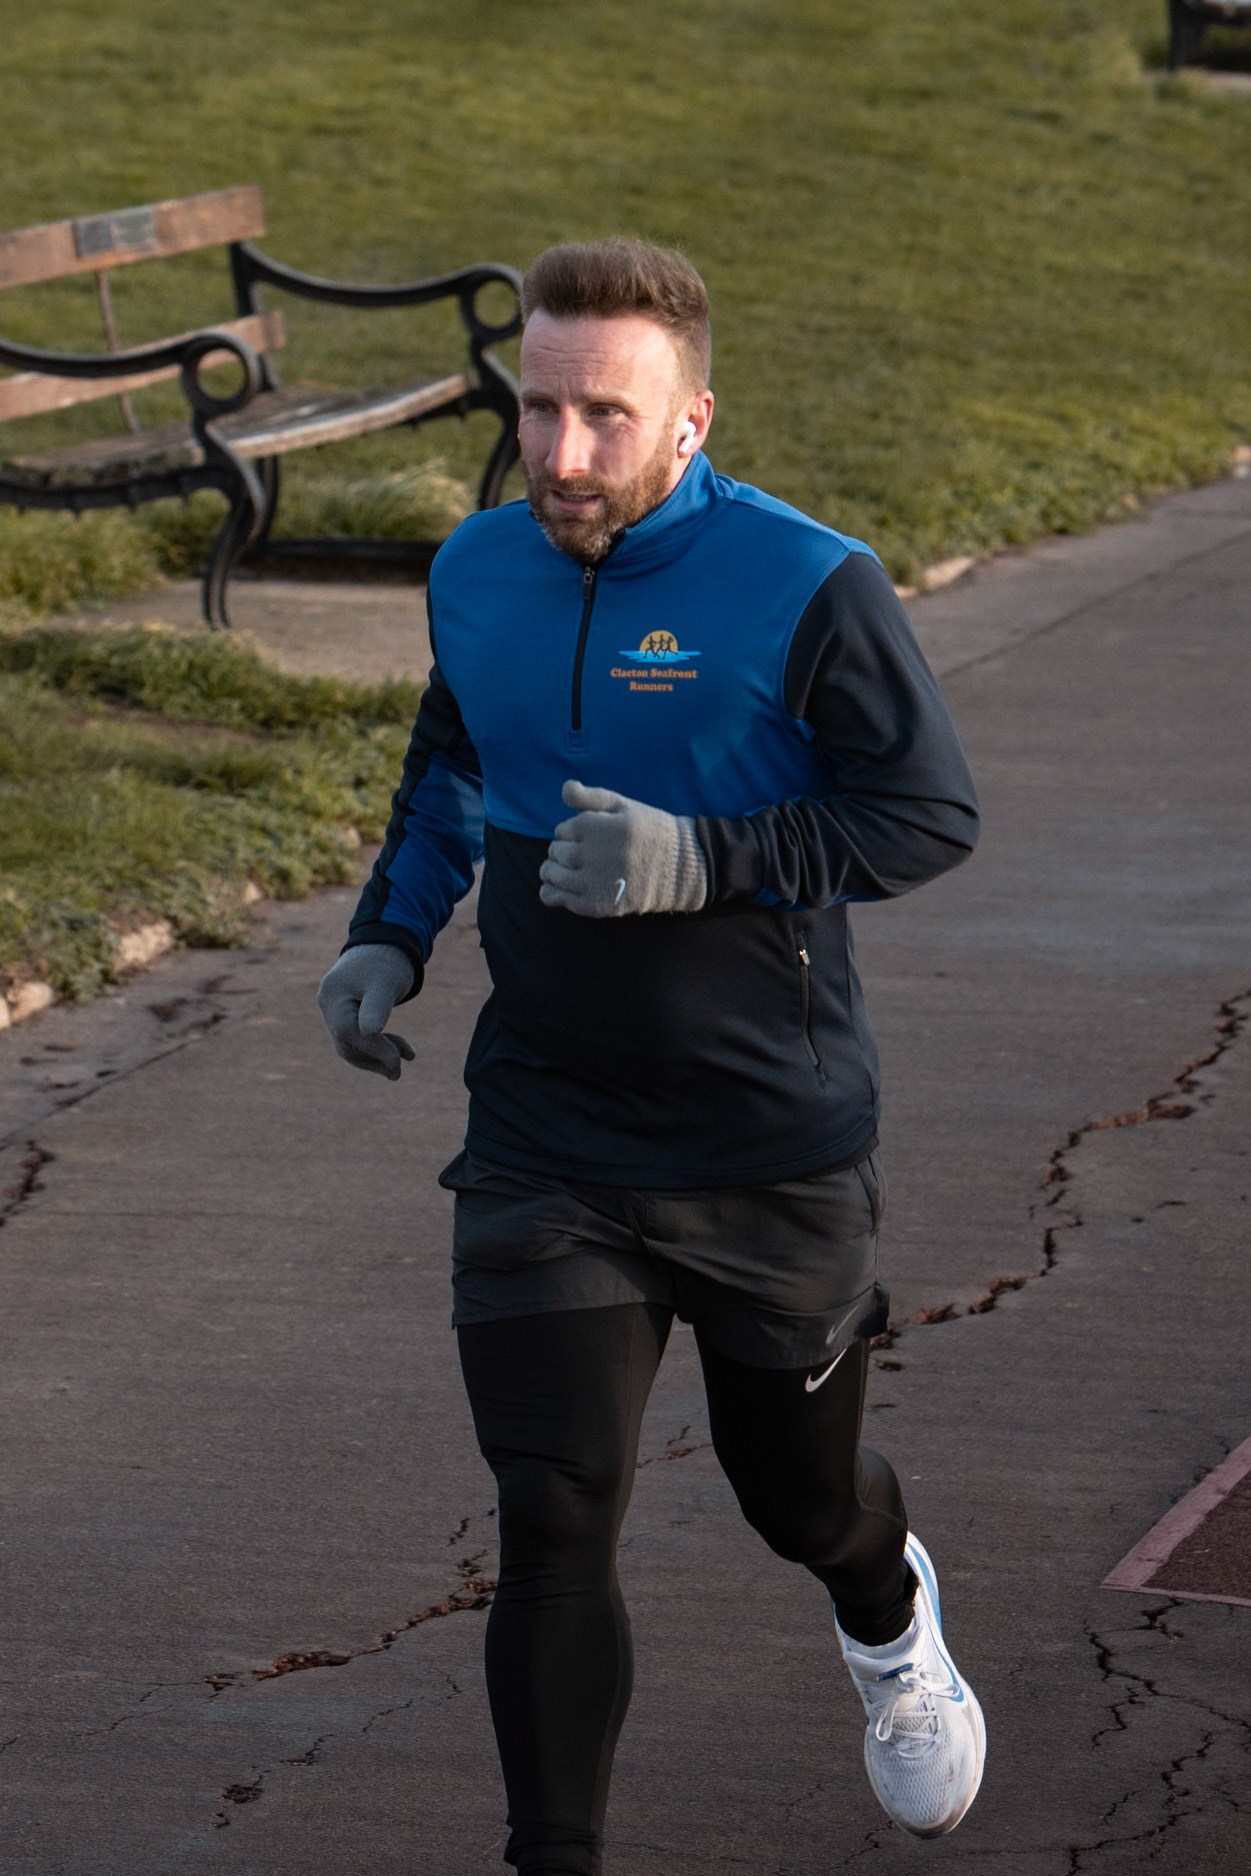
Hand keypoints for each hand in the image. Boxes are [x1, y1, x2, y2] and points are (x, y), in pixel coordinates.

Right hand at [317, 944, 415, 1079]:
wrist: (386, 943)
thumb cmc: (388, 961)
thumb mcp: (386, 983)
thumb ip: (378, 1006)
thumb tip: (370, 1031)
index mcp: (333, 995)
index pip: (349, 1032)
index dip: (374, 1049)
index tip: (399, 1061)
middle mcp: (328, 1003)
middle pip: (346, 1043)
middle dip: (375, 1058)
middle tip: (400, 1071)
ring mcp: (334, 1009)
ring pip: (352, 1044)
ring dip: (377, 1055)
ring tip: (405, 1060)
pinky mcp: (345, 1013)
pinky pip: (357, 1036)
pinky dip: (378, 1045)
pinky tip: (400, 1051)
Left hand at [539, 780, 707, 917]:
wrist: (682, 868)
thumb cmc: (651, 831)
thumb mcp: (625, 806)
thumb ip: (592, 797)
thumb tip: (564, 789)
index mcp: (599, 827)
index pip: (563, 830)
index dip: (571, 832)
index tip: (586, 837)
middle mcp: (594, 854)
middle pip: (556, 852)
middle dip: (561, 851)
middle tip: (579, 855)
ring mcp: (595, 882)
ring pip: (553, 875)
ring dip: (552, 871)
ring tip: (564, 871)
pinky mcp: (597, 905)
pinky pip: (561, 899)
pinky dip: (553, 894)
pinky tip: (558, 890)